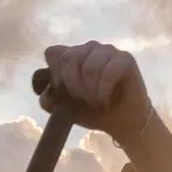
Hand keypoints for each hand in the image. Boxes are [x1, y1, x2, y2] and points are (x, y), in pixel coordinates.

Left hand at [39, 41, 153, 143]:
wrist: (123, 122)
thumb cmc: (95, 112)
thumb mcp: (67, 109)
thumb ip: (50, 101)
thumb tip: (46, 94)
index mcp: (72, 55)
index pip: (54, 53)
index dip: (56, 74)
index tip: (64, 94)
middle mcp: (88, 48)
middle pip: (69, 58)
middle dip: (73, 85)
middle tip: (83, 101)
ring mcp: (107, 51)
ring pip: (89, 66)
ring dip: (91, 90)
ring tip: (96, 104)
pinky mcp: (125, 58)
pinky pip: (109, 71)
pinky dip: (104, 91)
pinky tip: (106, 102)